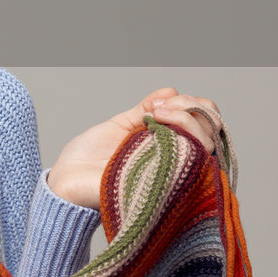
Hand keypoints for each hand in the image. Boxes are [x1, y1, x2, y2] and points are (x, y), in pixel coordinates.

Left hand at [46, 88, 221, 208]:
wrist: (66, 181)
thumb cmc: (90, 159)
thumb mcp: (120, 125)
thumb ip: (144, 110)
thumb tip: (171, 91)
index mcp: (167, 146)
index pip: (204, 124)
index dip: (195, 106)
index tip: (162, 101)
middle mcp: (176, 160)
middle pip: (211, 131)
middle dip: (190, 107)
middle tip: (159, 107)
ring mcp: (172, 172)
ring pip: (206, 144)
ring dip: (186, 117)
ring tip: (157, 113)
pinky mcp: (164, 184)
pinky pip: (189, 162)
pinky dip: (179, 136)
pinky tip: (156, 125)